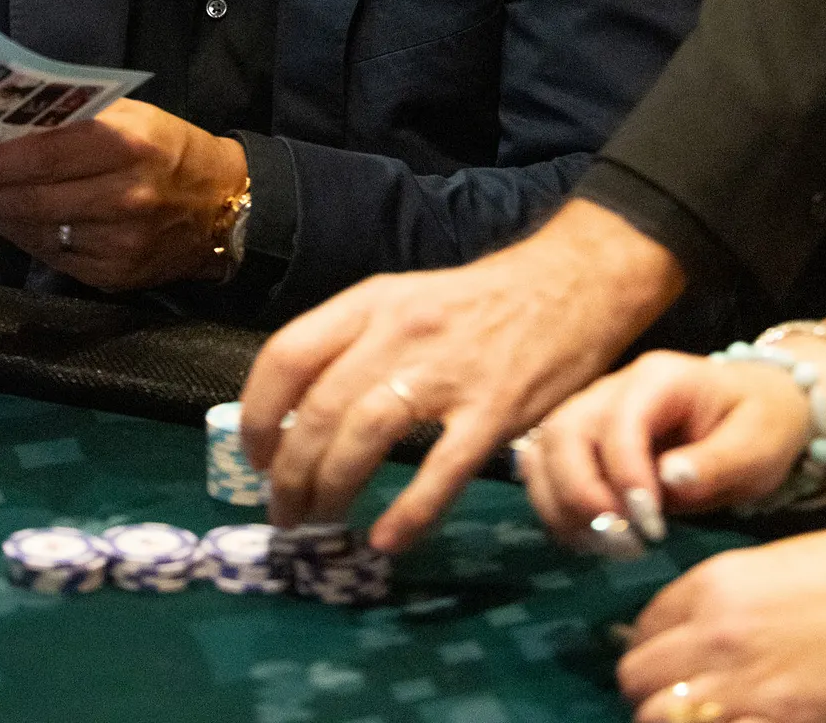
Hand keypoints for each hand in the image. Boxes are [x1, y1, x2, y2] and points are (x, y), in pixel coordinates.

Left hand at [0, 98, 247, 292]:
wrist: (225, 206)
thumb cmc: (168, 148)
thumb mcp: (132, 117)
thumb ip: (76, 123)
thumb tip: (5, 129)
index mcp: (128, 145)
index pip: (46, 156)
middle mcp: (124, 196)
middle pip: (35, 200)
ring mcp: (120, 243)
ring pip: (39, 232)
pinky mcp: (115, 275)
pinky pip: (55, 257)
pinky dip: (26, 240)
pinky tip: (5, 224)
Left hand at [238, 199, 683, 551]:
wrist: (570, 284)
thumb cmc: (477, 301)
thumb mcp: (404, 300)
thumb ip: (354, 344)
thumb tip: (293, 411)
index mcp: (372, 301)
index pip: (288, 354)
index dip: (257, 413)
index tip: (255, 458)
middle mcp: (400, 331)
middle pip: (318, 409)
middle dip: (289, 474)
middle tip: (284, 513)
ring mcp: (449, 372)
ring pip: (364, 437)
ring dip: (331, 491)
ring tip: (321, 525)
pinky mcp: (495, 411)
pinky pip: (441, 472)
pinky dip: (409, 514)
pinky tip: (387, 541)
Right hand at [521, 351, 813, 543]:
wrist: (755, 409)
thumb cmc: (760, 424)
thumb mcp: (759, 445)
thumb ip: (716, 463)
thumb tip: (668, 481)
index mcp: (657, 378)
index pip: (618, 423)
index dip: (625, 479)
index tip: (654, 530)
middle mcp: (612, 388)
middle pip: (563, 432)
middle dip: (583, 496)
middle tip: (626, 544)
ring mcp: (590, 410)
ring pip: (542, 450)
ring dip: (562, 505)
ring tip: (608, 545)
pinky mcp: (581, 440)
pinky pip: (541, 468)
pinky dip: (555, 507)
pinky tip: (591, 537)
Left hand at [620, 528, 825, 722]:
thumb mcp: (771, 566)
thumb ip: (719, 600)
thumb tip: (685, 633)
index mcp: (712, 585)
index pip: (641, 628)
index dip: (651, 648)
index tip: (668, 661)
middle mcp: (715, 635)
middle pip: (637, 677)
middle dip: (651, 689)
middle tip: (680, 697)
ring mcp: (745, 688)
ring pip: (658, 717)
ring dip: (673, 718)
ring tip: (700, 716)